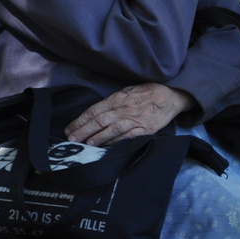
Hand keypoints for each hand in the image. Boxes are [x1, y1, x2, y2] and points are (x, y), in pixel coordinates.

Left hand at [66, 83, 192, 145]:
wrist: (170, 96)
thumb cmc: (147, 93)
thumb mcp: (127, 91)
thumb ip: (112, 102)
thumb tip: (95, 113)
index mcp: (117, 98)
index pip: (94, 110)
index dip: (80, 120)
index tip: (69, 129)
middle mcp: (123, 108)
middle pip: (99, 120)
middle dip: (83, 130)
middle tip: (71, 139)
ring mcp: (134, 119)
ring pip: (111, 129)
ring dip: (97, 137)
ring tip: (86, 144)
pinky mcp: (144, 129)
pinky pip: (127, 136)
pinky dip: (115, 142)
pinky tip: (106, 147)